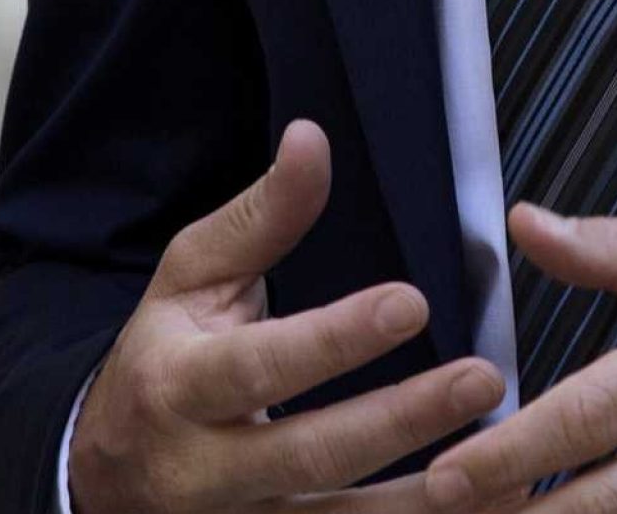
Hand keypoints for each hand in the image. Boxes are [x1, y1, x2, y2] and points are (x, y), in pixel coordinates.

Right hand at [71, 121, 510, 513]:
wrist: (108, 475)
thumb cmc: (164, 360)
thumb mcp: (189, 280)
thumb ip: (259, 218)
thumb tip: (312, 141)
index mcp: (179, 386)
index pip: (261, 366)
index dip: (334, 340)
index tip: (410, 303)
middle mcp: (206, 471)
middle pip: (309, 455)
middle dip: (400, 422)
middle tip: (483, 379)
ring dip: (425, 505)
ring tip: (508, 473)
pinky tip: (487, 510)